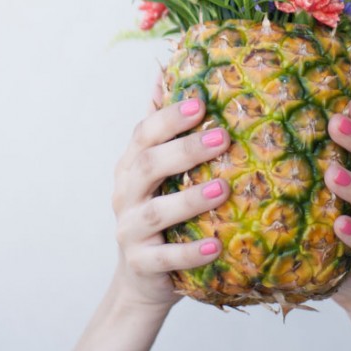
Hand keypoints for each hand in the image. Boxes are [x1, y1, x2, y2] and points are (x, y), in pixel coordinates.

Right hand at [111, 96, 230, 313]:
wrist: (141, 278)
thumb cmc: (158, 211)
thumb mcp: (155, 169)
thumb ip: (159, 126)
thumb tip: (164, 71)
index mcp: (131, 165)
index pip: (144, 134)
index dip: (169, 118)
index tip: (200, 103)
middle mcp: (125, 194)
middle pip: (147, 165)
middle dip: (184, 150)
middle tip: (222, 136)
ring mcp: (130, 230)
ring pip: (155, 212)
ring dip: (190, 199)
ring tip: (224, 188)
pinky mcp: (141, 264)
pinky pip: (165, 258)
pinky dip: (190, 253)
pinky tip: (216, 245)